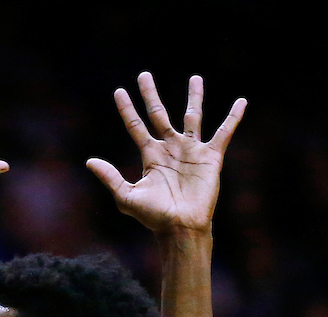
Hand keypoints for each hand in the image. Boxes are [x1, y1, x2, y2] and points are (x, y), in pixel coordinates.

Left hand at [87, 73, 245, 232]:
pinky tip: (241, 102)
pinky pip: (224, 132)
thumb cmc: (154, 217)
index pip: (136, 126)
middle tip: (144, 74)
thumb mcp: (127, 197)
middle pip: (159, 114)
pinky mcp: (211, 156)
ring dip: (194, 97)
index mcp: (151, 156)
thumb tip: (90, 161)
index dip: (127, 110)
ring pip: (193, 117)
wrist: (181, 227)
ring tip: (196, 77)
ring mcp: (191, 151)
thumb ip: (110, 178)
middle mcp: (170, 149)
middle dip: (151, 95)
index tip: (118, 91)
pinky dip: (233, 117)